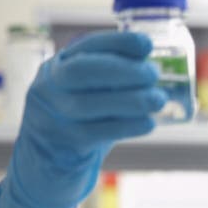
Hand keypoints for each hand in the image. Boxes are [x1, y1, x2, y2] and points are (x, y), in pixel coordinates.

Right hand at [0, 31, 166, 207]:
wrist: (47, 165)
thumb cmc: (80, 121)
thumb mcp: (87, 93)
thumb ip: (112, 80)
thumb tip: (155, 66)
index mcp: (58, 66)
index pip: (86, 46)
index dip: (118, 43)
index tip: (147, 44)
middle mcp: (49, 87)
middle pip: (83, 71)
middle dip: (123, 70)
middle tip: (155, 74)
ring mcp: (52, 116)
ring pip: (90, 104)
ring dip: (131, 99)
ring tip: (159, 99)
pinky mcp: (63, 144)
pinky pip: (97, 132)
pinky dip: (127, 126)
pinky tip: (148, 123)